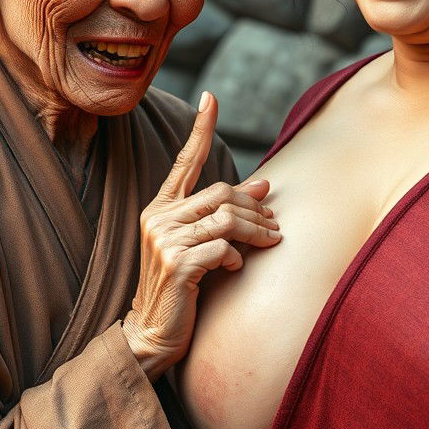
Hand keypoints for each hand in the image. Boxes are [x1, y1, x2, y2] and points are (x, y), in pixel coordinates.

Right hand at [123, 91, 280, 380]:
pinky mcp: (177, 264)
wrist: (152, 331)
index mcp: (161, 207)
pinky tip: (232, 270)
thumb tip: (265, 181)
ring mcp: (165, 240)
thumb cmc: (182, 286)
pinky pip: (222, 249)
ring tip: (270, 243)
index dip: (200, 129)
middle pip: (222, 193)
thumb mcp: (201, 244)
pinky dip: (235, 259)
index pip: (185, 162)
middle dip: (256, 208)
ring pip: (227, 219)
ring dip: (256, 232)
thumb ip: (226, 213)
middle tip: (276, 226)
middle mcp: (158, 218)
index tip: (211, 97)